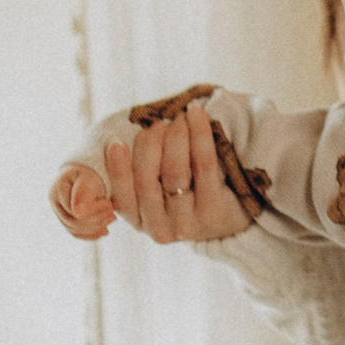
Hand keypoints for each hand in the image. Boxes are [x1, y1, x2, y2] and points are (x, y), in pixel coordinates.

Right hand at [51, 163, 114, 238]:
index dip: (95, 210)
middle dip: (97, 221)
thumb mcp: (89, 179)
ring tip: (111, 219)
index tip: (110, 205)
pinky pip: (76, 233)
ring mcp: (58, 212)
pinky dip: (91, 235)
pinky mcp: (65, 220)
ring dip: (96, 228)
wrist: (88, 175)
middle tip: (114, 215)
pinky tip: (105, 231)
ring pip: (75, 230)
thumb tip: (78, 213)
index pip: (76, 210)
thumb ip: (83, 193)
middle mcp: (54, 201)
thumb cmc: (90, 174)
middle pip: (73, 222)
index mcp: (59, 188)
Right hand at [52, 104, 251, 245]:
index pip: (122, 198)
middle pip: (147, 182)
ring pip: (175, 172)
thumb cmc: (182, 192)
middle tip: (158, 123)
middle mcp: (160, 229)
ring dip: (175, 136)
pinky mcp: (214, 211)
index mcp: (139, 221)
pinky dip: (199, 134)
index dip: (118, 171)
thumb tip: (116, 140)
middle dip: (149, 145)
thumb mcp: (156, 190)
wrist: (228, 218)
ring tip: (179, 118)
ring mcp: (188, 223)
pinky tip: (196, 115)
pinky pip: (204, 165)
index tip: (116, 143)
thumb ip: (136, 171)